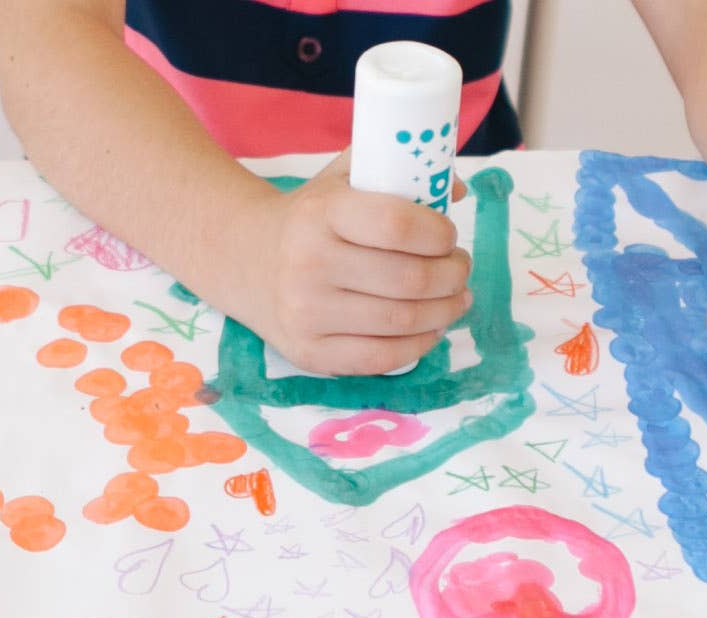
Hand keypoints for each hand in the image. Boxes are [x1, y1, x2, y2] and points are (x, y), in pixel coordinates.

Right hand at [236, 150, 471, 375]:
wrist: (246, 260)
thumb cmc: (311, 218)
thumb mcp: (343, 180)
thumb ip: (397, 171)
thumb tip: (458, 191)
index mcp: (321, 212)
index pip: (397, 225)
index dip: (439, 234)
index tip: (449, 236)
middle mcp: (309, 263)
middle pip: (409, 279)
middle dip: (452, 274)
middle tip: (460, 268)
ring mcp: (307, 313)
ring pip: (402, 321)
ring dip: (445, 310)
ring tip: (456, 297)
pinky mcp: (310, 352)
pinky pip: (382, 358)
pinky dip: (419, 344)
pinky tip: (432, 327)